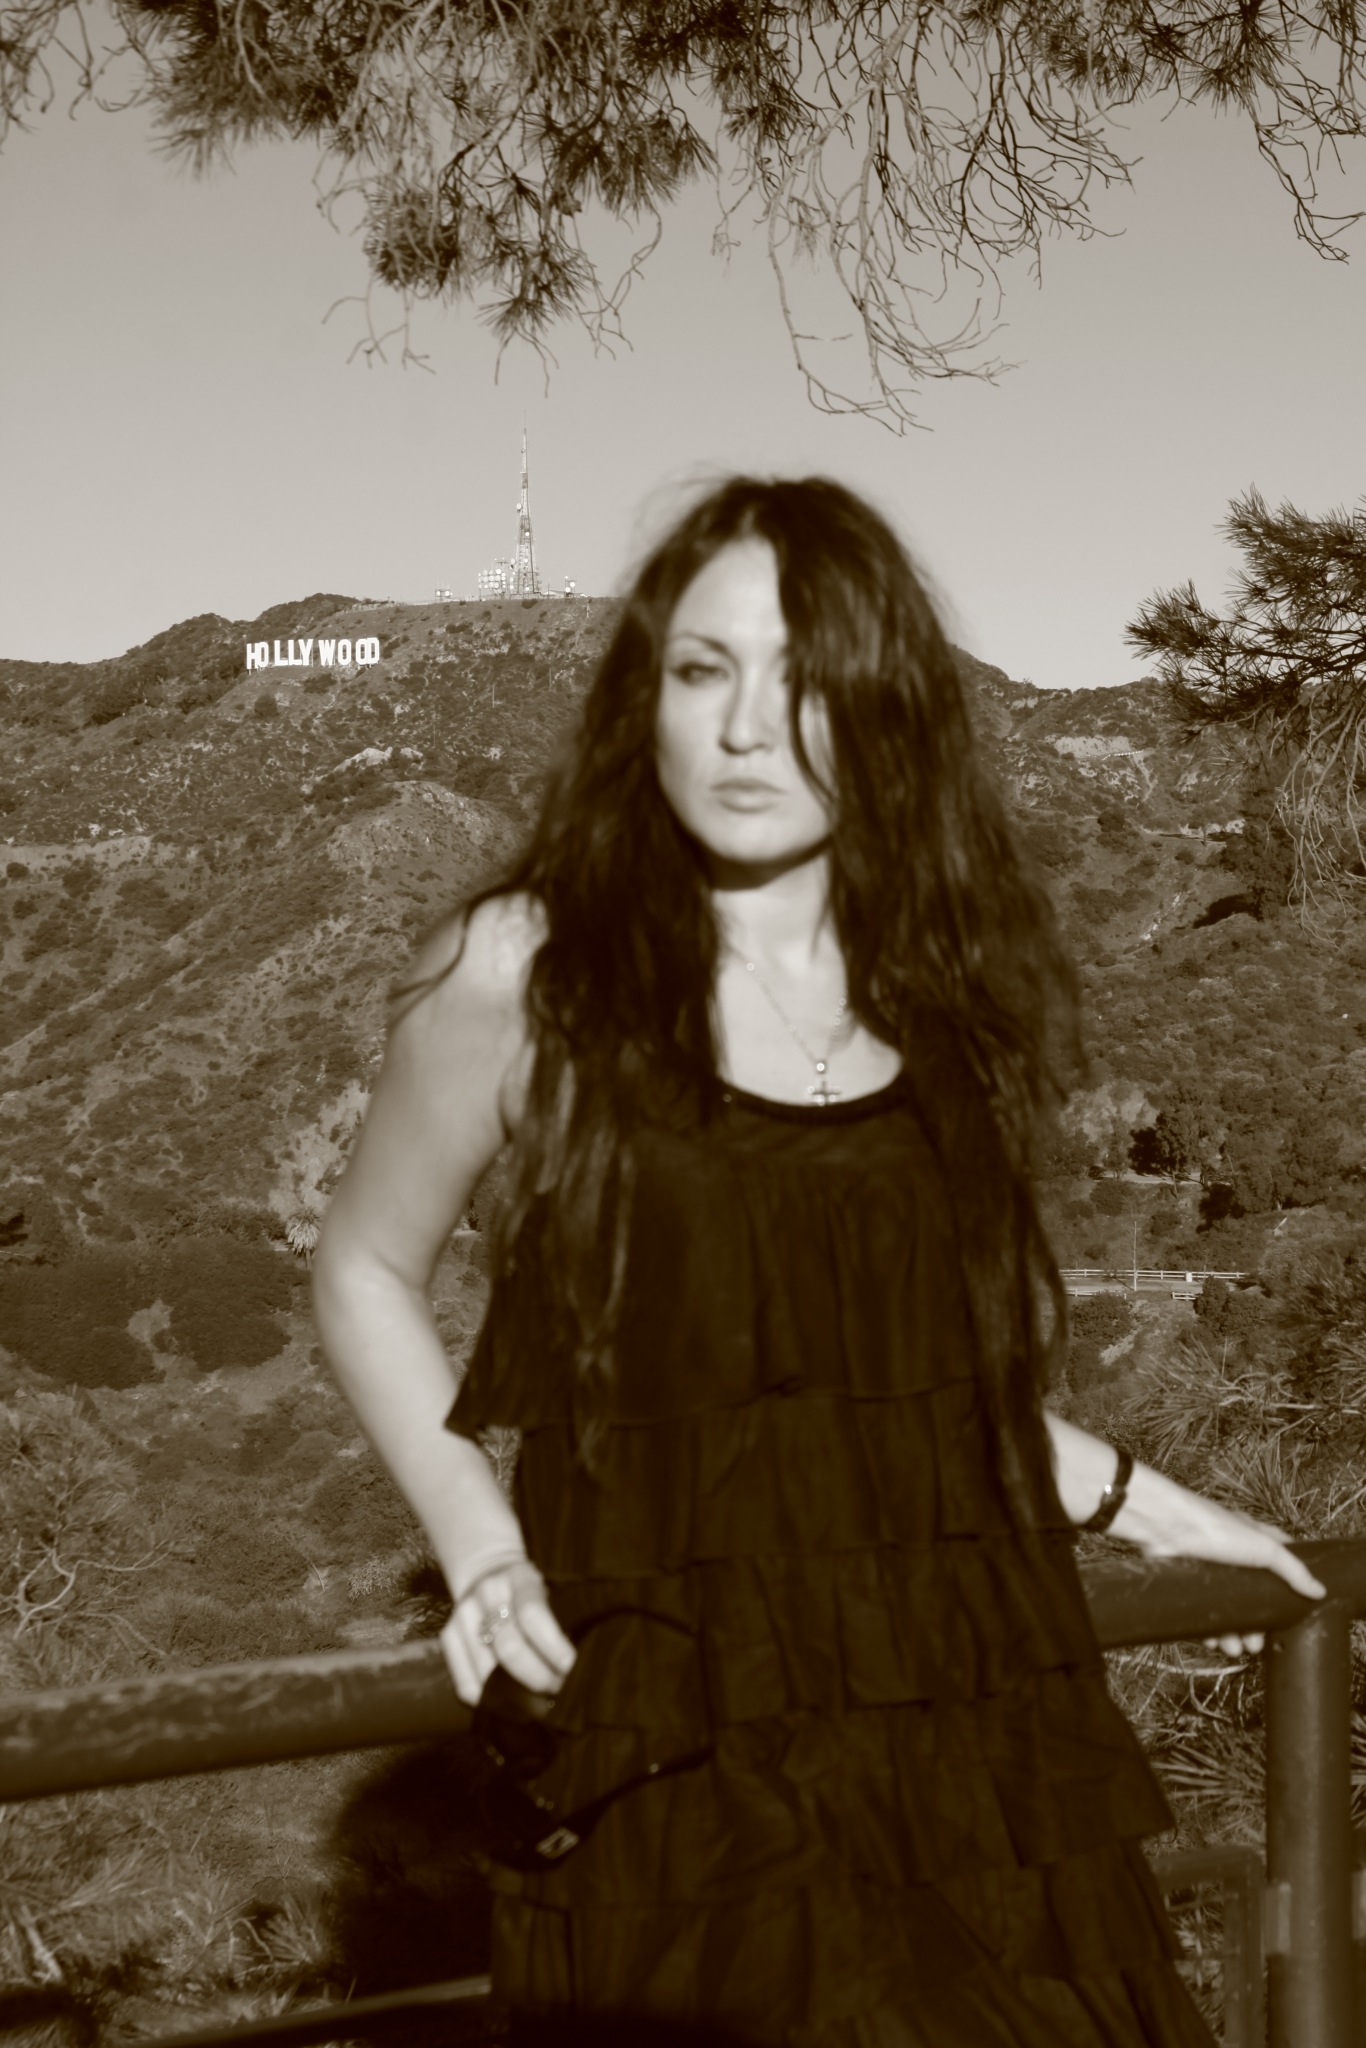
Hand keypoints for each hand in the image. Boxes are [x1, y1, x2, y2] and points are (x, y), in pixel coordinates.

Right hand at [440, 1557, 577, 1706]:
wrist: (488, 1573)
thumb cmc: (528, 1592)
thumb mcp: (545, 1592)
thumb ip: (552, 1623)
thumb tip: (567, 1671)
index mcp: (518, 1577)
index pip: (532, 1614)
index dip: (552, 1646)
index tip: (568, 1667)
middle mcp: (487, 1593)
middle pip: (509, 1647)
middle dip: (537, 1676)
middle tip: (555, 1688)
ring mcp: (463, 1614)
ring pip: (487, 1671)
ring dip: (516, 1695)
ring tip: (536, 1701)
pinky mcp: (447, 1636)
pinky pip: (465, 1683)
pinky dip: (488, 1701)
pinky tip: (508, 1704)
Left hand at [1118, 1475, 1326, 1660]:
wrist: (1164, 1528)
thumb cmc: (1213, 1527)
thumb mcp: (1263, 1547)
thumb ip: (1292, 1569)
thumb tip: (1319, 1591)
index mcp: (1253, 1542)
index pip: (1279, 1569)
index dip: (1286, 1593)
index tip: (1288, 1618)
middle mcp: (1232, 1557)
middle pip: (1252, 1599)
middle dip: (1256, 1625)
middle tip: (1256, 1645)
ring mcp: (1209, 1572)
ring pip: (1227, 1610)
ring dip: (1232, 1634)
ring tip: (1233, 1649)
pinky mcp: (1189, 1585)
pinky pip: (1203, 1614)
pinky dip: (1209, 1631)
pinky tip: (1213, 1642)